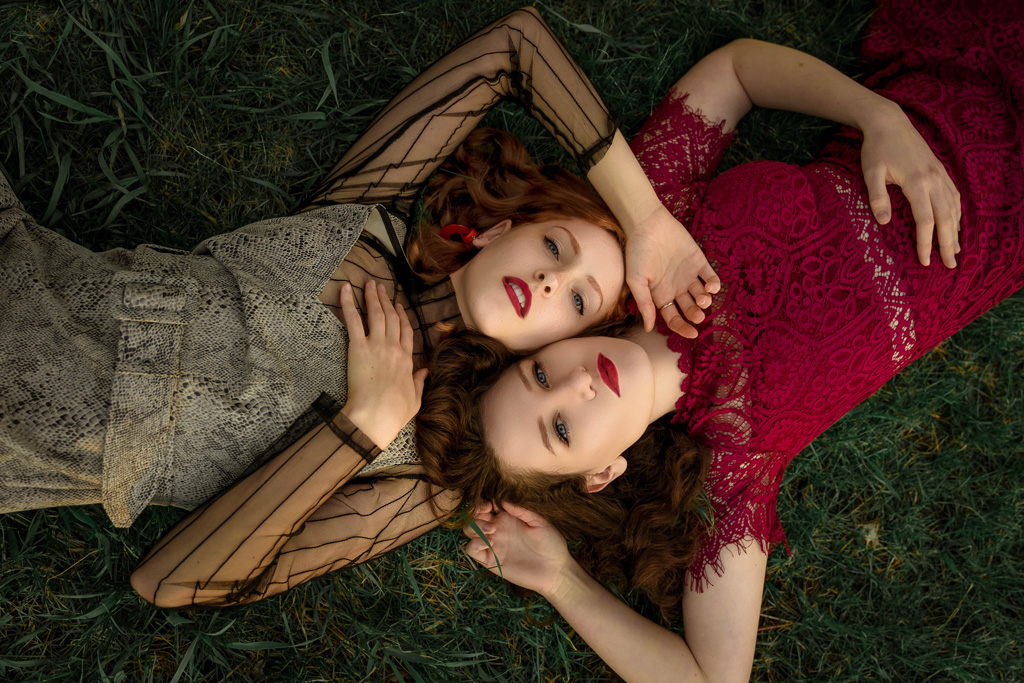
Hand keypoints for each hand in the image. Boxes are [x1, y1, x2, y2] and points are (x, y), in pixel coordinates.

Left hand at [339, 280, 427, 447]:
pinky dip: (348, 303)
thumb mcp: (415, 400)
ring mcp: (377, 345)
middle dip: (386, 301)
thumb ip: (419, 383)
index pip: (406, 332)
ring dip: (373, 297)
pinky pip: (353, 320)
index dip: (402, 317)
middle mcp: (393, 348)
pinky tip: (344, 289)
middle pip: (391, 318)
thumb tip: (424, 371)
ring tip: (369, 284)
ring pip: (376, 314)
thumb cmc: (394, 412)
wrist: (377, 415)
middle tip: (381, 288)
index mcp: (407, 360)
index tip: (398, 306)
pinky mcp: (358, 347)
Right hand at [463, 501, 571, 595]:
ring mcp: (492, 544)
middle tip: (488, 513)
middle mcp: (497, 529)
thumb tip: (503, 499)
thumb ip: (521, 510)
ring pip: (469, 531)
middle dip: (476, 512)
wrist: (556, 570)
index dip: (482, 502)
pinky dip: (474, 544)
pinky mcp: (491, 561)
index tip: (489, 503)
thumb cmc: (551, 543)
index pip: (487, 505)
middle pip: (474, 516)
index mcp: (508, 517)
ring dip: (475, 527)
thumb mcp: (539, 522)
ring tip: (492, 530)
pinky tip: (490, 543)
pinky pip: (472, 550)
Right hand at [626, 205, 720, 337]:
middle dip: (696, 314)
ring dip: (705, 301)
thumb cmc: (638, 253)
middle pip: (690, 309)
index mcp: (660, 295)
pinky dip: (714, 284)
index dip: (683, 328)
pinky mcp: (699, 262)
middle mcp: (676, 288)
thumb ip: (645, 304)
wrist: (648, 225)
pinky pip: (710, 276)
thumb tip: (649, 328)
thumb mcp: (636, 281)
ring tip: (703, 298)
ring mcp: (688, 275)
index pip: (674, 318)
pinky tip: (711, 287)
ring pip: (701, 295)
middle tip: (698, 314)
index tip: (693, 334)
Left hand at [860, 103, 961, 266]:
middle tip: (950, 266)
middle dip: (947, 244)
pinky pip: (954, 196)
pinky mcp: (940, 171)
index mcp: (917, 183)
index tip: (924, 261)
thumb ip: (878, 197)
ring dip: (955, 231)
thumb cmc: (876, 149)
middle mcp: (934, 180)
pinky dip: (957, 213)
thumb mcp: (871, 173)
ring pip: (954, 208)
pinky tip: (956, 225)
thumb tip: (883, 223)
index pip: (926, 221)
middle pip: (946, 218)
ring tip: (955, 251)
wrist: (890, 123)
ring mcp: (940, 175)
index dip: (926, 243)